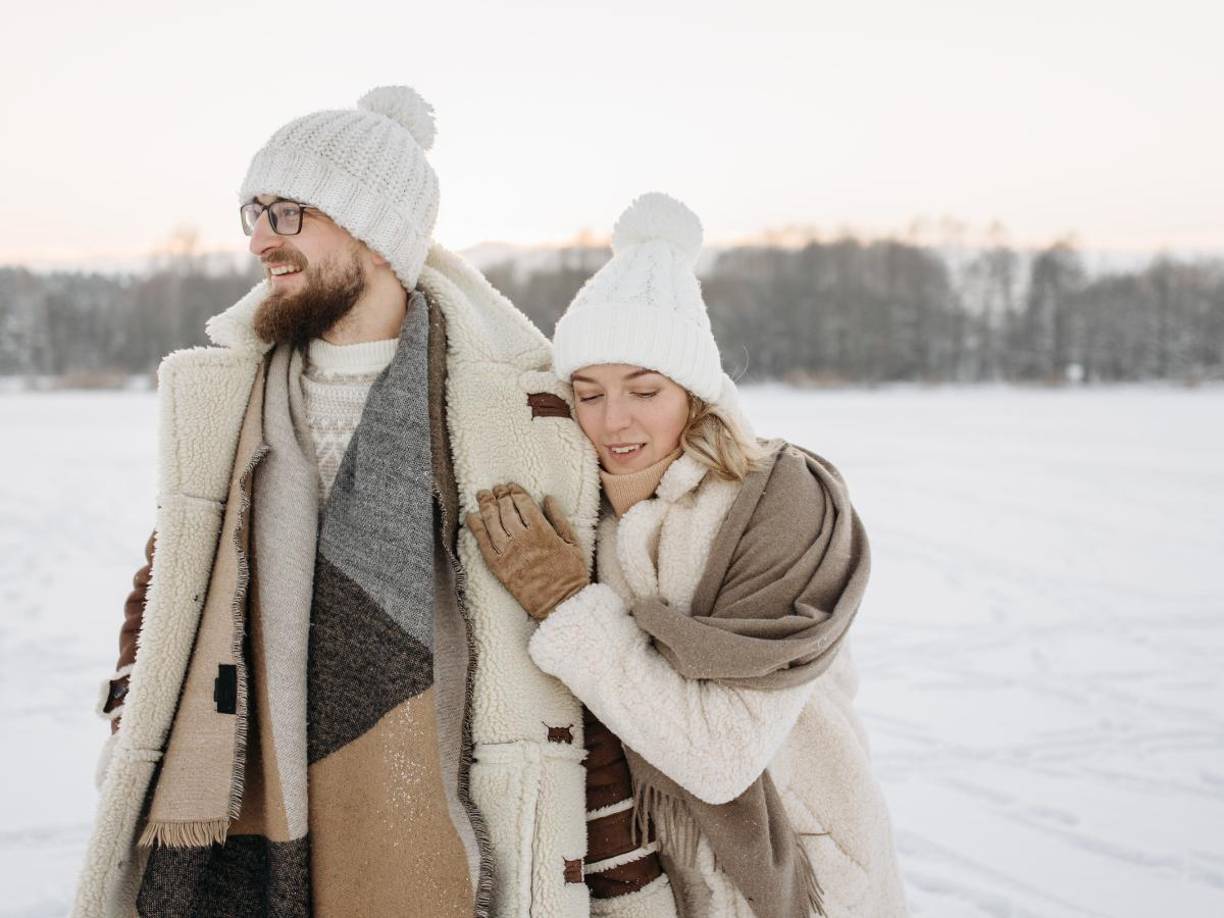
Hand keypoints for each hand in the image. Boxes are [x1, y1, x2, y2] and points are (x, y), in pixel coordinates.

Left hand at [466, 484, 588, 619]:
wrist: (560, 603)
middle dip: (499, 495)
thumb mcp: (573, 542)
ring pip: (492, 522)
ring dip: (486, 505)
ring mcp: (508, 553)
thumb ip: (559, 518)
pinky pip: (483, 543)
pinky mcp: (498, 567)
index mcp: (542, 531)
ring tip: (482, 495)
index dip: (514, 491)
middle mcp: (523, 539)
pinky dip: (476, 527)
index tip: (510, 485)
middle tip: (495, 488)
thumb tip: (548, 498)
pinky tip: (471, 516)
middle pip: (505, 509)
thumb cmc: (570, 574)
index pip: (523, 503)